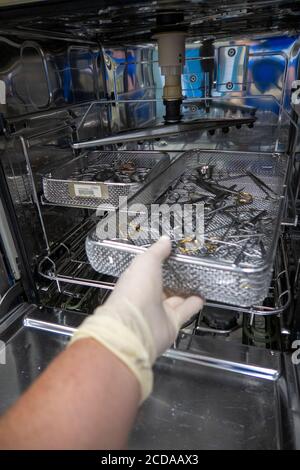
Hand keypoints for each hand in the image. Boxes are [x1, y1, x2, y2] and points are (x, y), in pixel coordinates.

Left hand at [105, 236, 203, 357]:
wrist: (135, 327)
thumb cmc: (135, 290)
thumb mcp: (146, 262)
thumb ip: (157, 251)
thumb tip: (165, 240)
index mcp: (136, 280)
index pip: (148, 269)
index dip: (159, 262)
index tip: (172, 253)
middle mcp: (146, 296)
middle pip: (162, 286)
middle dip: (173, 278)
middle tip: (188, 268)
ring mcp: (158, 311)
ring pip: (175, 299)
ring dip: (185, 292)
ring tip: (197, 282)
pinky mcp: (171, 324)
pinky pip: (185, 311)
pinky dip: (194, 304)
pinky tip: (202, 297)